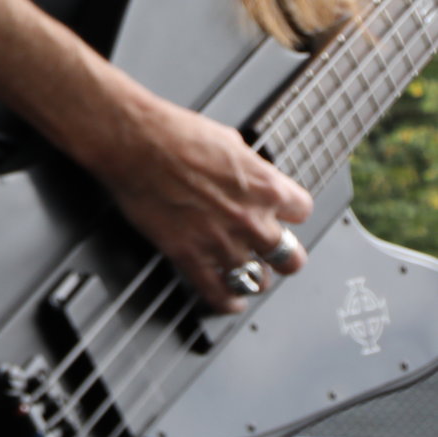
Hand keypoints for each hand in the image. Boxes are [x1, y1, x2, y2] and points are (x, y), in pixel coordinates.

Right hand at [78, 89, 310, 313]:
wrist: (135, 143)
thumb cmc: (175, 134)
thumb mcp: (230, 141)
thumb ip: (247, 169)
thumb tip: (247, 175)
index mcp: (267, 187)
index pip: (302, 213)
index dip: (290, 216)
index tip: (282, 217)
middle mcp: (251, 219)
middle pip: (290, 256)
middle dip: (282, 257)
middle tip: (274, 257)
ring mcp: (221, 241)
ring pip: (256, 279)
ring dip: (253, 280)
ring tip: (248, 279)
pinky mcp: (188, 255)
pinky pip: (217, 291)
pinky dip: (226, 301)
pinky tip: (230, 302)